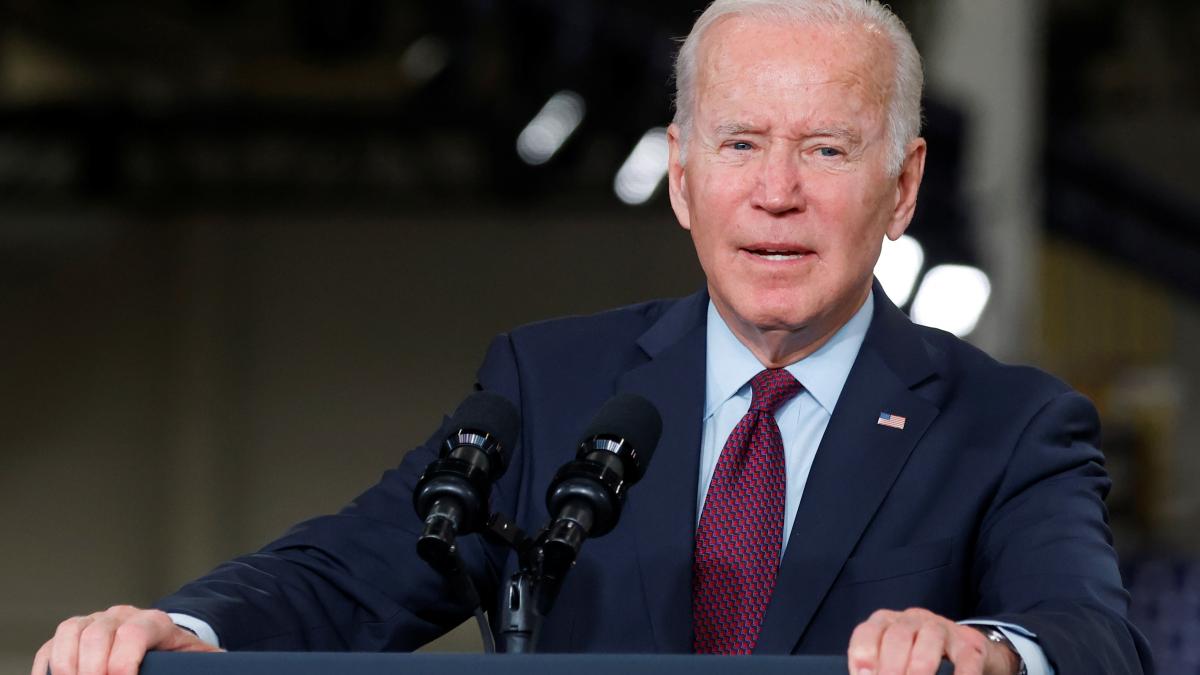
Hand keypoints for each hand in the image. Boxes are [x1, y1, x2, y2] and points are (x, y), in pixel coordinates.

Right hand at [31, 605, 221, 674]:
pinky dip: (48, 666)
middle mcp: (122, 616)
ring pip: (71, 632)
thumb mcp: (196, 660)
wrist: (164, 641)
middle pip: (97, 634)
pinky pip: (52, 645)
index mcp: (155, 622)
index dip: (123, 661)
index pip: (134, 633)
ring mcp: (95, 621)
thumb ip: (208, 664)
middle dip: (92, 669)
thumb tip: (223, 665)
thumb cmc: (178, 656)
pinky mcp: (73, 634)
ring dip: (67, 666)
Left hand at [847, 608, 1020, 674]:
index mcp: (888, 623)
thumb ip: (881, 668)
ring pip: (931, 637)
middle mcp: (913, 619)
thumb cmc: (918, 657)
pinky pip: (966, 657)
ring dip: (920, 666)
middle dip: (890, 666)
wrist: (967, 651)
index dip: (863, 654)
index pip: (869, 631)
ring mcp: (943, 628)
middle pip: (898, 635)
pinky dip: (961, 674)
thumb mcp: (895, 659)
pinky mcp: (970, 644)